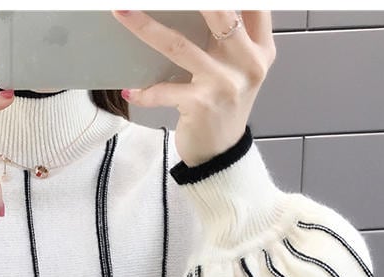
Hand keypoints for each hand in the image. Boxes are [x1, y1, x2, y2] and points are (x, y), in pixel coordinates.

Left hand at [111, 10, 275, 166]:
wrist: (221, 155)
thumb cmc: (225, 108)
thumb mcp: (238, 70)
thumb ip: (229, 39)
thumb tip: (191, 10)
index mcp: (260, 49)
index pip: (255, 5)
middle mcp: (247, 63)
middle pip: (219, 13)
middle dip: (186, 0)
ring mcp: (224, 84)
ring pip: (180, 45)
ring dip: (146, 27)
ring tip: (122, 11)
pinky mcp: (201, 105)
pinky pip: (163, 91)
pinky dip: (144, 92)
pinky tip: (132, 91)